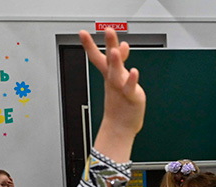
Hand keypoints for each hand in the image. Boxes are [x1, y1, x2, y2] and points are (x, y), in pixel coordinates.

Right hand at [80, 28, 144, 161]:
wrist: (120, 126)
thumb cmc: (120, 102)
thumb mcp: (119, 78)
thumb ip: (120, 61)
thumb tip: (122, 45)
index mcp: (109, 74)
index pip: (97, 56)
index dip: (89, 44)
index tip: (82, 32)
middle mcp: (113, 79)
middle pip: (109, 60)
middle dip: (109, 44)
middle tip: (108, 30)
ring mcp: (121, 88)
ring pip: (117, 73)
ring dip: (116, 62)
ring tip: (115, 50)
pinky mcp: (131, 96)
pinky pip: (130, 87)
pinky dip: (131, 80)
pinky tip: (133, 71)